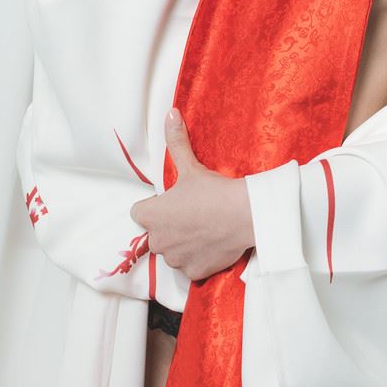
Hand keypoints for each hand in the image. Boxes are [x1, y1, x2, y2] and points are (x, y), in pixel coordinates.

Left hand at [130, 108, 254, 281]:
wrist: (246, 215)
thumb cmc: (215, 191)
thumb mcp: (191, 166)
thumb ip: (176, 142)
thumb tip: (170, 114)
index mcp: (150, 216)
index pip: (139, 213)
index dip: (155, 207)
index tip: (173, 202)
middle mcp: (158, 241)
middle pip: (157, 234)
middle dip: (170, 227)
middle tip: (193, 214)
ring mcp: (176, 259)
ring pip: (173, 252)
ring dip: (183, 244)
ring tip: (204, 229)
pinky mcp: (193, 272)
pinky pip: (189, 267)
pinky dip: (198, 259)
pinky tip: (211, 244)